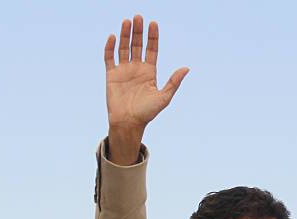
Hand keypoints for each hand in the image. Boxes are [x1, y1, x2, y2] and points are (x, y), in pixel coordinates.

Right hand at [105, 16, 188, 131]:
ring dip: (125, 35)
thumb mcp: (164, 97)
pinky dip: (110, 47)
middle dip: (138, 31)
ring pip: (124, 48)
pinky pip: (110, 58)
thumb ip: (173, 82)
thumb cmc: (147, 113)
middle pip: (137, 45)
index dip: (153, 37)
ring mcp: (123, 70)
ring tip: (127, 22)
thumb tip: (186, 68)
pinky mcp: (111, 75)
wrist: (128, 123)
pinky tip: (113, 37)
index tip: (153, 23)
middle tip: (138, 17)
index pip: (152, 49)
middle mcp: (136, 68)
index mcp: (150, 72)